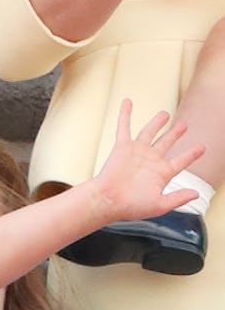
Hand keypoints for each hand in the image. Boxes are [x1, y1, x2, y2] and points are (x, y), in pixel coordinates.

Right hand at [94, 99, 204, 220]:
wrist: (108, 200)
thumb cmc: (130, 206)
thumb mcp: (160, 205)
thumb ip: (178, 198)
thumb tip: (196, 194)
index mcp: (160, 173)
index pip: (180, 161)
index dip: (191, 154)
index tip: (202, 147)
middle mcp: (149, 160)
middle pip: (166, 142)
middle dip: (175, 134)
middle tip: (183, 125)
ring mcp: (136, 152)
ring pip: (149, 132)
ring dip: (157, 122)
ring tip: (164, 114)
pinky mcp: (122, 147)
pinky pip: (124, 127)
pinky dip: (125, 114)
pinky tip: (127, 103)